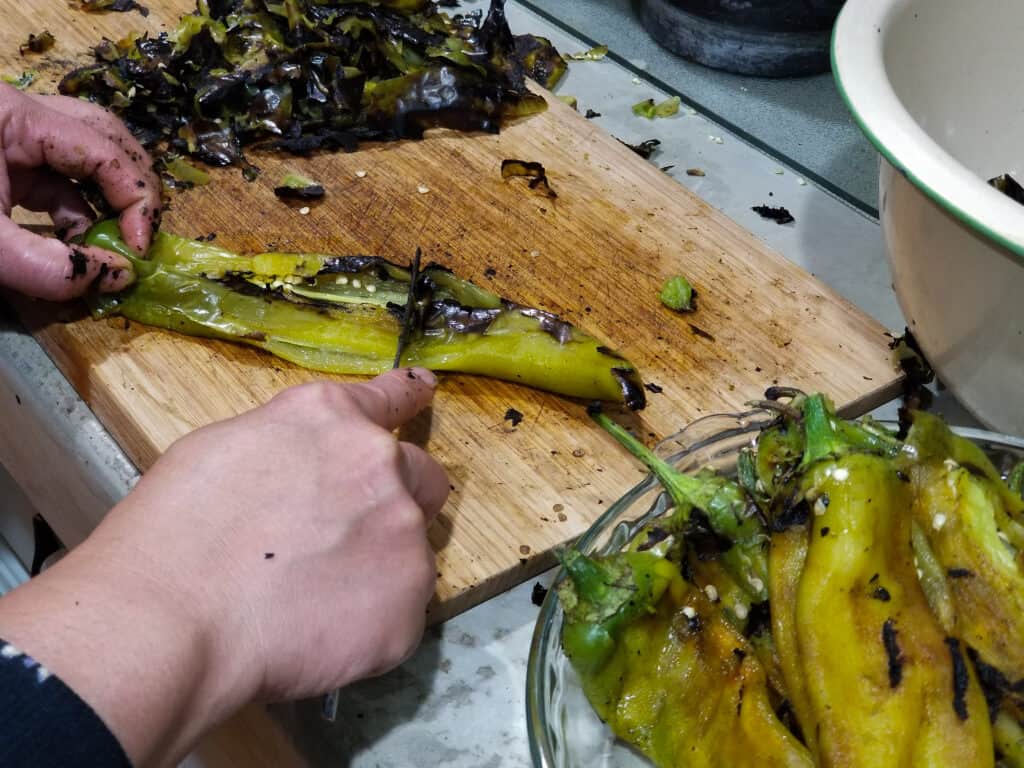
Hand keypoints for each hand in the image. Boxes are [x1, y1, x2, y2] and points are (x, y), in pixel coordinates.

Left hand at [0, 83, 161, 299]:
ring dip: (107, 202)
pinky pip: (56, 178)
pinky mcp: (3, 160)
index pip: (105, 151)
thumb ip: (50, 267)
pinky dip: (76, 212)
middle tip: (140, 239)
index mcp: (14, 115)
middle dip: (132, 192)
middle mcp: (21, 114)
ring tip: (114, 242)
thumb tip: (118, 279)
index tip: (138, 253)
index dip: (135, 203)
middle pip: (106, 138)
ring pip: (85, 156)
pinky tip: (79, 243)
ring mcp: (12, 136)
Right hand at [0, 368, 448, 765]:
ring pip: (412, 548)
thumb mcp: (223, 450)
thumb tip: (306, 471)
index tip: (423, 389)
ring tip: (314, 599)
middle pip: (421, 475)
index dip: (408, 395)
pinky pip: (401, 611)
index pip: (391, 396)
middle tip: (349, 534)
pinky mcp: (408, 605)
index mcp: (332, 419)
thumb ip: (290, 449)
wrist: (170, 622)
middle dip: (398, 497)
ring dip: (380, 564)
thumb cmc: (172, 535)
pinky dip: (370, 622)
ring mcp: (403, 535)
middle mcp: (381, 465)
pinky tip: (318, 635)